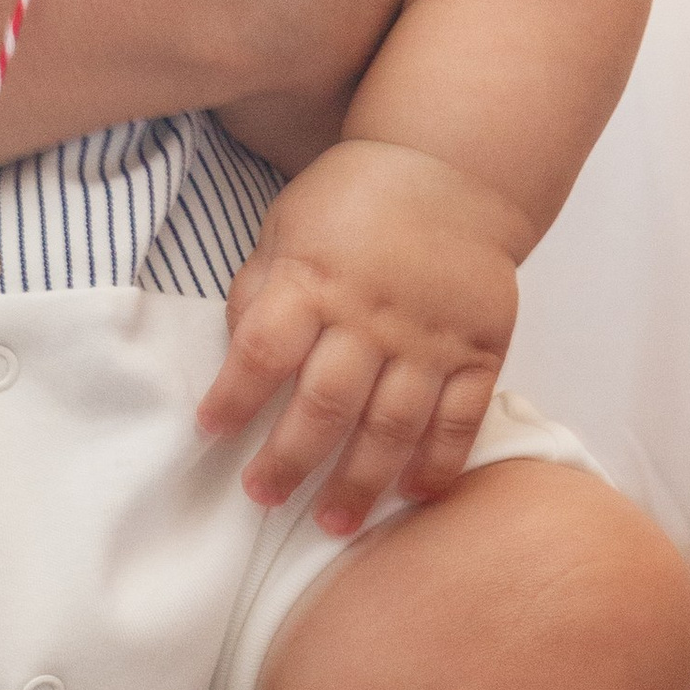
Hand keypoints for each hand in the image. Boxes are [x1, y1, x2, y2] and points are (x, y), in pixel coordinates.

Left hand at [195, 138, 518, 534]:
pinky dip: (438, 462)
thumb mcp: (286, 226)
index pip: (263, 351)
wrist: (450, 166)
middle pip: (326, 404)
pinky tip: (413, 495)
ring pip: (393, 425)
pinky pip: (460, 418)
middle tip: (264, 498)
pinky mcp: (479, 347)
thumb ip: (260, 289)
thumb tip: (236, 355)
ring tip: (333, 524)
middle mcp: (370, 314)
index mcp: (312, 279)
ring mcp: (429, 336)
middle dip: (290, 461)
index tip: (210, 433)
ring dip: (360, 482)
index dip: (233, 398)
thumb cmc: (352, 199)